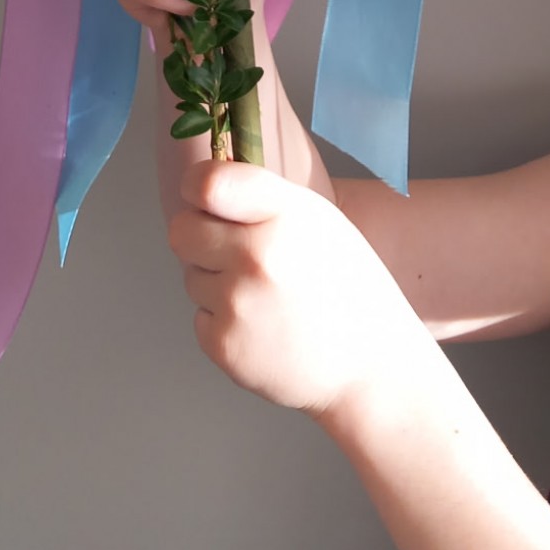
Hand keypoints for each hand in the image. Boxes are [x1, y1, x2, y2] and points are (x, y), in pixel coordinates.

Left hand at [169, 161, 411, 418]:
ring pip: (190, 276)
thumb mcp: (315, 218)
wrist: (369, 364)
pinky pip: (200, 318)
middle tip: (234, 252)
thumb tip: (203, 189)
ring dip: (216, 283)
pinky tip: (262, 327)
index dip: (195, 188)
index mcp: (283, 214)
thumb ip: (259, 198)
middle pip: (181, 231)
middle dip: (200, 238)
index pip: (207, 184)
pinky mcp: (224, 346)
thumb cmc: (346, 284)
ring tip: (264, 297)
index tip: (200, 196)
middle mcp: (256, 255)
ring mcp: (237, 304)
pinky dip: (223, 323)